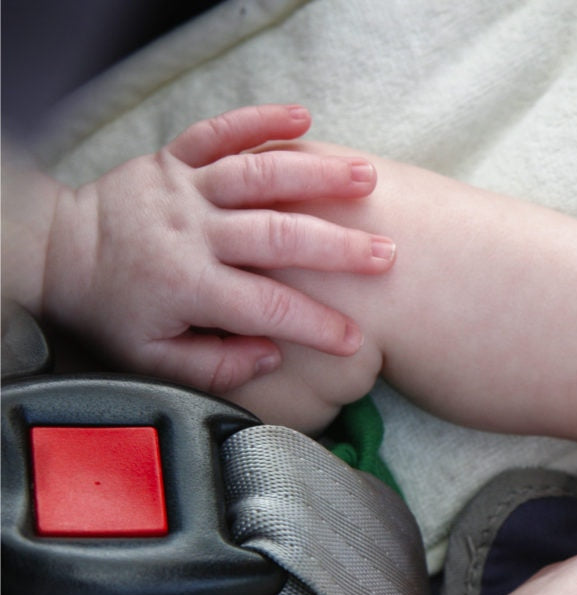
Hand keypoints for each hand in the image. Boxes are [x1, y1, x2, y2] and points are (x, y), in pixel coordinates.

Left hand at [40, 105, 395, 392]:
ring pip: (258, 175)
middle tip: (386, 256)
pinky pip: (220, 131)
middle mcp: (191, 231)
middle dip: (337, 246)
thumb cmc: (117, 311)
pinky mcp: (175, 157)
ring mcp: (184, 188)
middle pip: (275, 235)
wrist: (61, 252)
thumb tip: (270, 356)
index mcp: (188, 285)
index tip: (356, 339)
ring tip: (368, 179)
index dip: (315, 325)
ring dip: (317, 174)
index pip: (266, 308)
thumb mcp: (154, 361)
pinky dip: (261, 120)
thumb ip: (214, 367)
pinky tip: (304, 118)